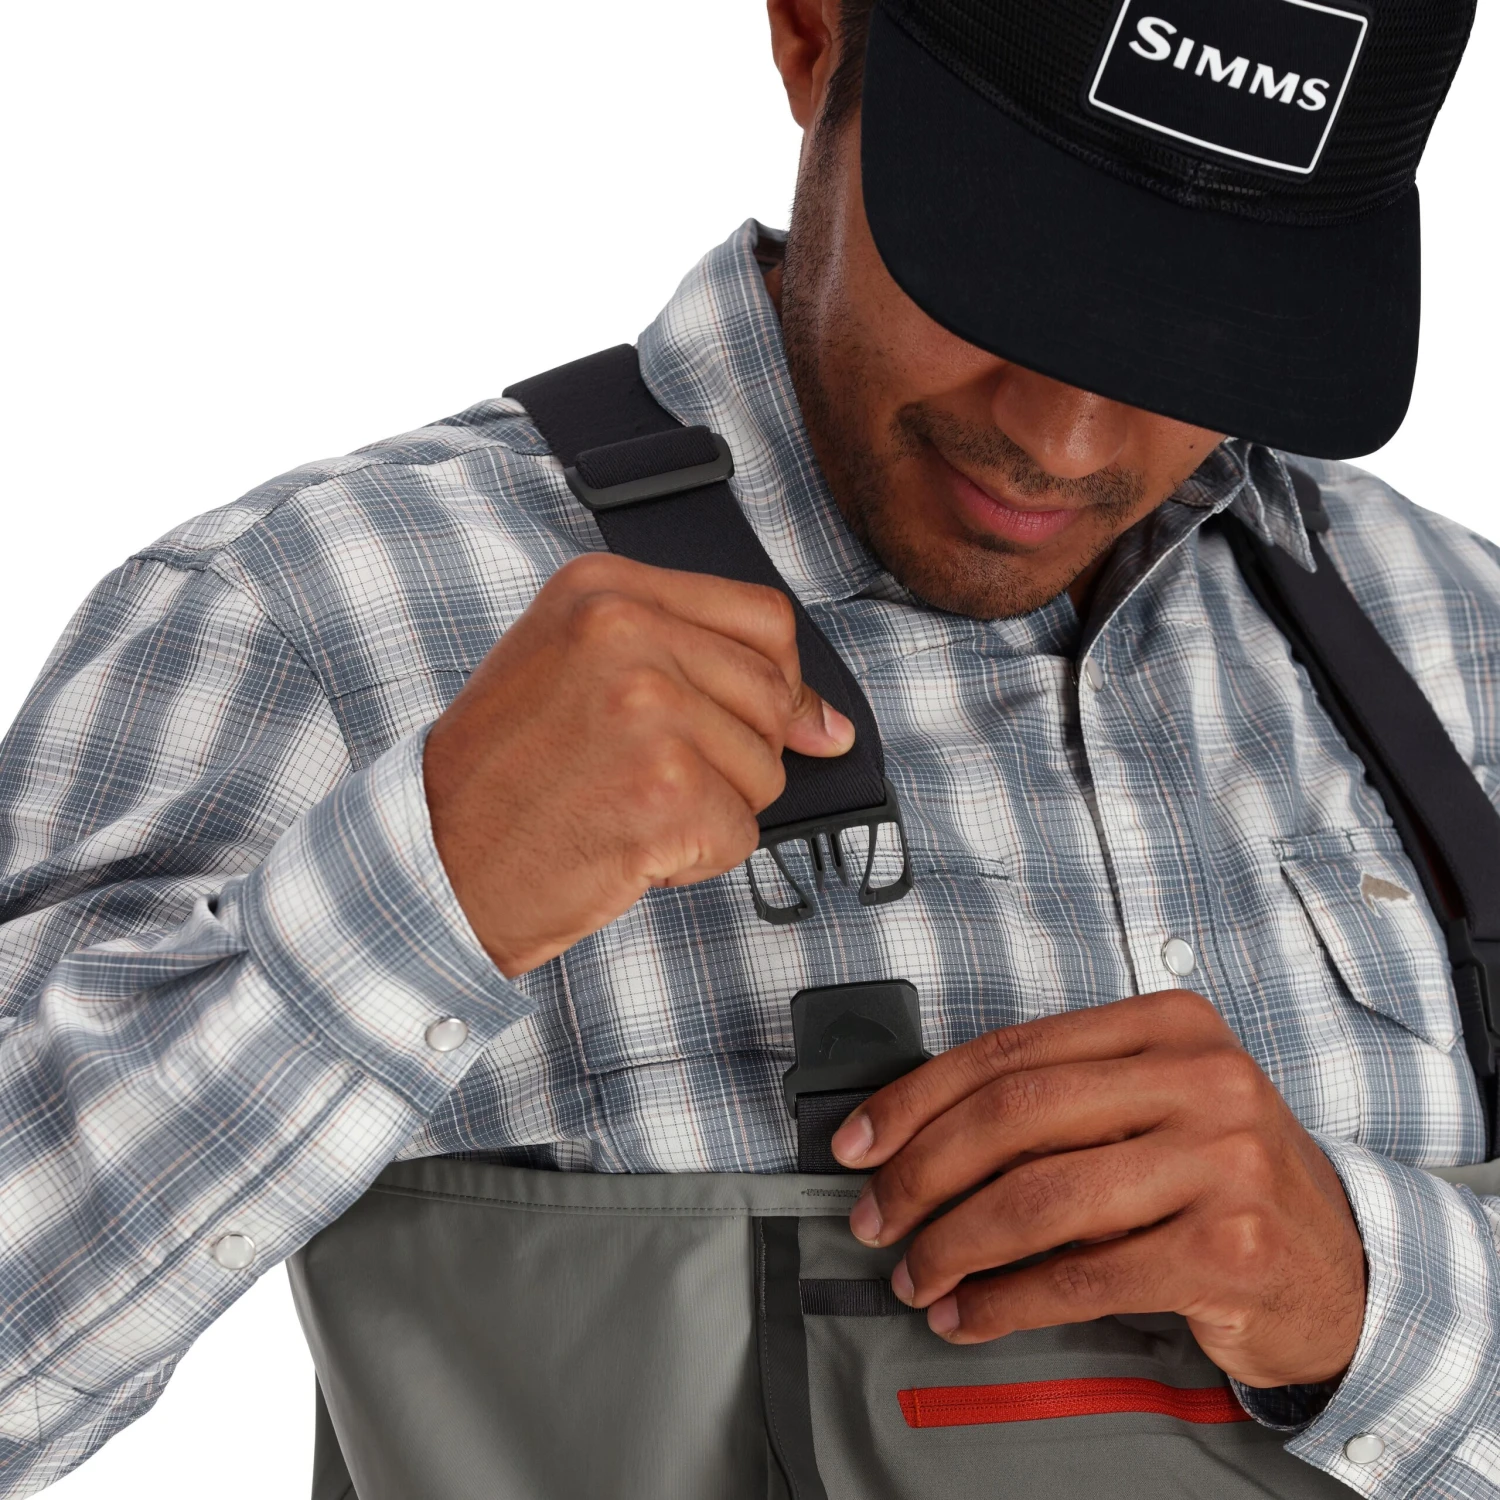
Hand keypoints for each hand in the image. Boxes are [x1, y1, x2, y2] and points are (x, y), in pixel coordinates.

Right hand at [423, 553, 853, 976]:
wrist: (434, 862)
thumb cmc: (505, 773)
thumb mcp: (580, 673)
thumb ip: (696, 667)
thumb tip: (829, 723)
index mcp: (604, 589)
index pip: (764, 619)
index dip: (779, 682)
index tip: (771, 721)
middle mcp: (625, 632)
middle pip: (771, 694)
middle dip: (738, 754)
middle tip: (655, 778)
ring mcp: (647, 709)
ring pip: (765, 769)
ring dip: (713, 808)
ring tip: (627, 806)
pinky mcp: (664, 790)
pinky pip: (741, 832)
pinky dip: (696, 857)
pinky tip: (628, 846)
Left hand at [830, 990, 1366, 1388]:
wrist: (1341, 1266)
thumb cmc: (1220, 1180)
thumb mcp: (1153, 1108)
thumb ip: (1059, 1104)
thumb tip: (913, 1137)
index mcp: (1167, 1025)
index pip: (1010, 1052)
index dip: (917, 1098)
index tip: (860, 1143)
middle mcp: (1201, 1078)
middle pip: (1013, 1117)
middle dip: (921, 1173)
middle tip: (875, 1218)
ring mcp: (1222, 1160)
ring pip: (1039, 1198)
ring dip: (953, 1244)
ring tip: (916, 1274)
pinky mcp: (1228, 1247)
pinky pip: (1081, 1276)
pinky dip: (1006, 1301)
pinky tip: (969, 1315)